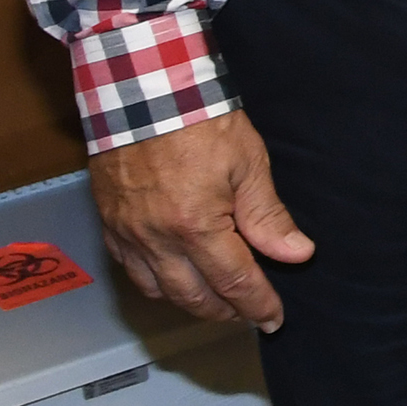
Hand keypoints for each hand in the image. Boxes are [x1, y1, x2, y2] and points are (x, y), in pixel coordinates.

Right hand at [88, 109, 317, 332]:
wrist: (142, 87)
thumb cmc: (199, 118)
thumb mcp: (247, 162)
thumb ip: (268, 215)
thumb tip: (296, 254)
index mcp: (196, 227)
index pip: (234, 282)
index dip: (257, 304)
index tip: (273, 318)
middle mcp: (157, 240)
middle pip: (194, 296)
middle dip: (225, 311)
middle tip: (247, 313)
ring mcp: (128, 233)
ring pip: (158, 291)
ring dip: (189, 301)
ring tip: (215, 300)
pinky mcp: (109, 222)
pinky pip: (130, 269)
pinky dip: (154, 282)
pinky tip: (171, 276)